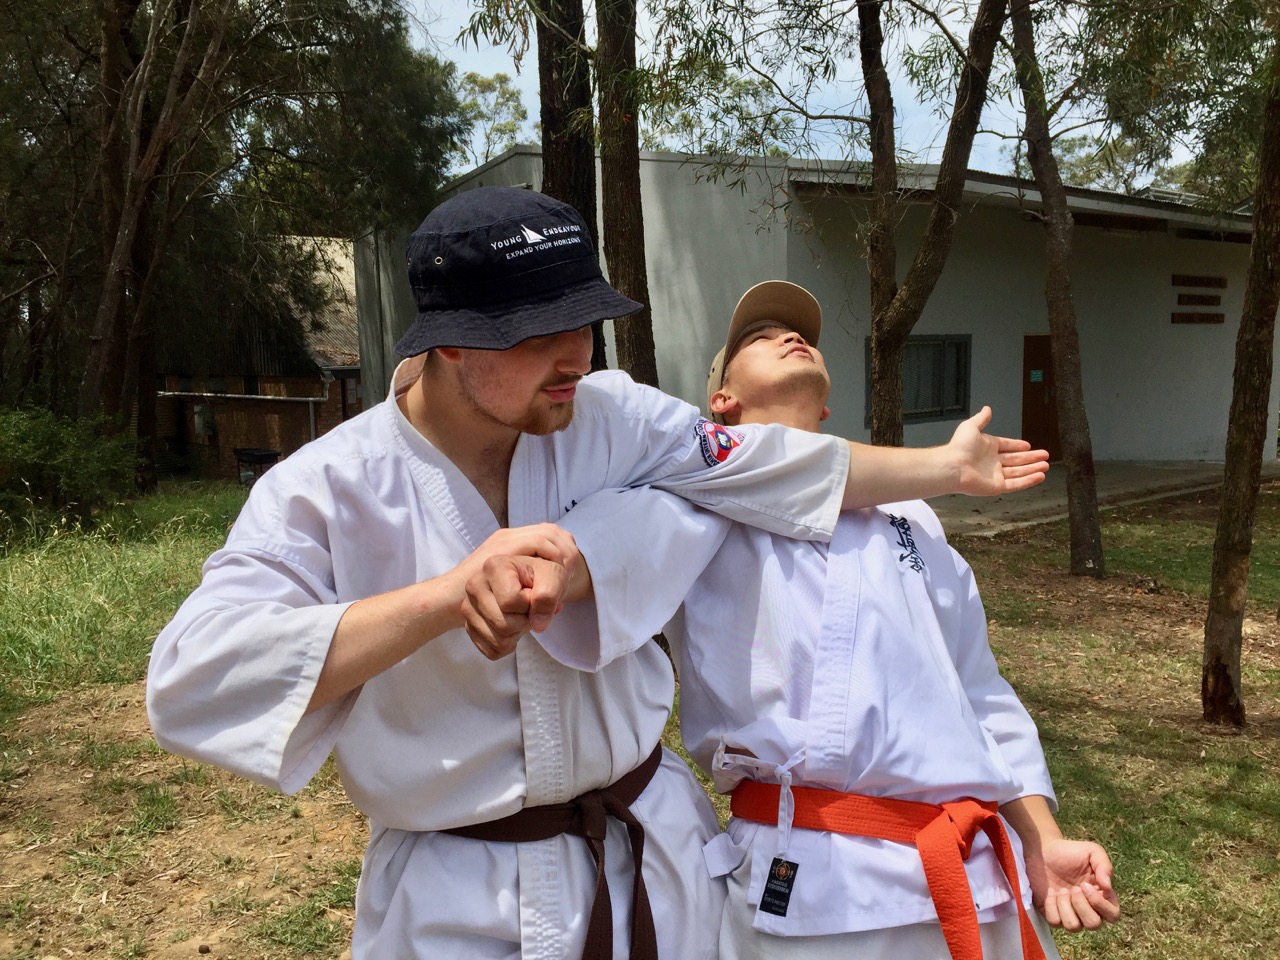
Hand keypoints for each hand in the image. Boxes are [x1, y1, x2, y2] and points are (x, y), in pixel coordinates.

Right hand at [460, 553, 576, 659]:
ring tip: (519, 616)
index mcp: (493, 567)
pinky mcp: (469, 627)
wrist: (533, 584)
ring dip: (517, 634)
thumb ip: (549, 595)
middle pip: (503, 625)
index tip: (532, 593)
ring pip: (498, 641)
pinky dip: (507, 645)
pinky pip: (492, 651)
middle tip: (527, 608)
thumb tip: (538, 624)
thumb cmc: (541, 577)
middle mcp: (474, 585)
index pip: (510, 602)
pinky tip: (512, 628)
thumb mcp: (554, 576)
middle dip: (524, 622)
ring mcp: (468, 607)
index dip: (529, 604)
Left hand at [949, 406, 1049, 494]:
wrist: (953, 466)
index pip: (1007, 446)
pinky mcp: (997, 487)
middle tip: (1044, 455)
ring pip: (1019, 472)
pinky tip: (1040, 476)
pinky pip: (1016, 484)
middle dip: (1031, 458)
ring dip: (1032, 469)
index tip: (1028, 446)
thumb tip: (987, 409)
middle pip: (1016, 460)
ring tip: (1046, 466)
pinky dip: (1028, 481)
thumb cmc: (959, 447)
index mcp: (987, 447)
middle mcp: (992, 462)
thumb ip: (981, 419)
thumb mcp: (971, 427)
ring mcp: (995, 475)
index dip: (1017, 446)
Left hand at [1025, 837, 1119, 931]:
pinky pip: (1055, 922)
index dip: (1100, 904)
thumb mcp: (1092, 851)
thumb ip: (1105, 866)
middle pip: (1094, 925)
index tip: (1085, 885)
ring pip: (1073, 926)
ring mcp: (1070, 913)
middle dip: (1081, 905)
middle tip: (1073, 888)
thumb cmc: (1070, 852)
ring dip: (1065, 906)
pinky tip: (1051, 893)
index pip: (1113, 915)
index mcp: (1102, 897)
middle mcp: (1088, 909)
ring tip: (1061, 890)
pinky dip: (1051, 906)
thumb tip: (1107, 887)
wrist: (1043, 850)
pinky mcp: (1052, 914)